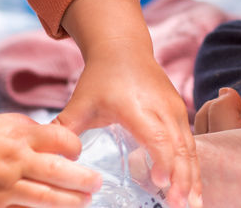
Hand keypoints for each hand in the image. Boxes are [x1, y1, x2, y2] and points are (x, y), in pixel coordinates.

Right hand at [0, 103, 100, 207]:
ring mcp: (5, 183)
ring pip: (47, 198)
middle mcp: (15, 157)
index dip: (76, 148)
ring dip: (71, 202)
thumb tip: (58, 144)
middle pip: (61, 171)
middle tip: (97, 183)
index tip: (77, 153)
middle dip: (84, 179)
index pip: (63, 141)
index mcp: (20, 132)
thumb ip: (30, 134)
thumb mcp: (3, 123)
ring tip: (85, 202)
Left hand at [56, 38, 199, 207]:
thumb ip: (64, 128)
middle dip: (181, 178)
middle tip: (178, 206)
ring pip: (189, 147)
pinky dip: (193, 167)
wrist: (123, 48)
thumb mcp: (81, 102)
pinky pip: (190, 144)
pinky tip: (192, 189)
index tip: (160, 183)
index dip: (161, 160)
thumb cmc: (101, 77)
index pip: (156, 137)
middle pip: (178, 146)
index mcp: (137, 107)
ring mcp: (175, 110)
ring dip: (192, 177)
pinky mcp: (180, 113)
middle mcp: (161, 108)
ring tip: (193, 205)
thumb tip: (47, 157)